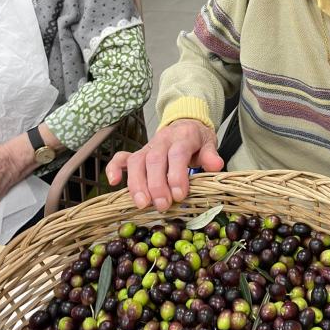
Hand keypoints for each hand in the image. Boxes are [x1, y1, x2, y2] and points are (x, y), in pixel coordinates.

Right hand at [107, 119, 223, 210]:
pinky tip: (114, 183)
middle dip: (156, 185)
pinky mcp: (137, 153)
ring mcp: (147, 147)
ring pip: (136, 161)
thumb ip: (211, 154)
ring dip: (137, 183)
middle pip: (154, 160)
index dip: (177, 175)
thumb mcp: (209, 143)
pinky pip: (121, 158)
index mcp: (183, 137)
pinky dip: (114, 168)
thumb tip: (216, 165)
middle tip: (162, 206)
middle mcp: (162, 141)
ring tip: (142, 204)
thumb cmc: (196, 139)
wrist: (185, 123)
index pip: (177, 153)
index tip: (180, 195)